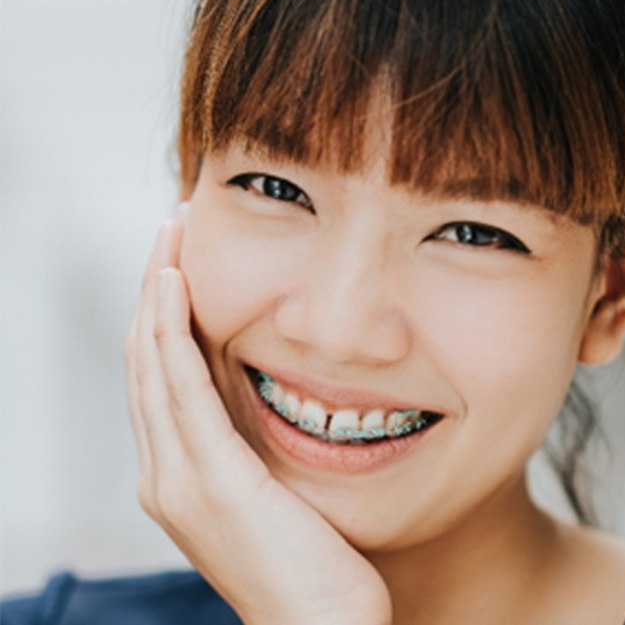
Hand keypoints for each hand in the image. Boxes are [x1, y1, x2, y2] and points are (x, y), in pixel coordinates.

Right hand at [124, 214, 391, 624]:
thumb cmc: (311, 564)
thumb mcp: (273, 484)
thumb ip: (252, 437)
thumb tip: (258, 384)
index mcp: (178, 473)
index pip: (158, 374)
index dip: (162, 311)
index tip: (180, 257)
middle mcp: (163, 472)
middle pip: (144, 358)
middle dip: (156, 286)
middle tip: (172, 227)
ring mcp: (177, 478)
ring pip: (151, 362)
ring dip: (159, 292)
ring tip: (171, 235)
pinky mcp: (209, 480)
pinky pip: (180, 387)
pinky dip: (171, 330)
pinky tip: (176, 285)